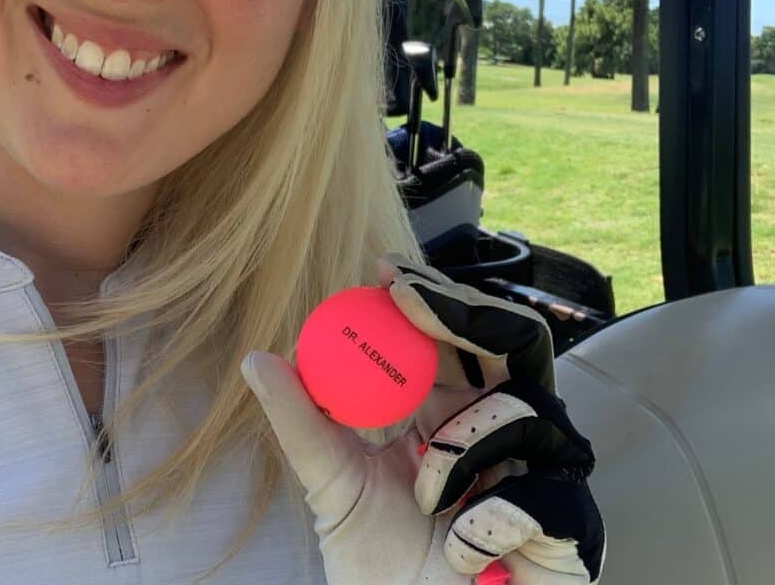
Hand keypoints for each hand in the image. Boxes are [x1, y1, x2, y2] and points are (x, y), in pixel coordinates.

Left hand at [239, 252, 604, 583]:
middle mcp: (509, 426)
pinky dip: (488, 523)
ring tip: (427, 494)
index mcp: (456, 407)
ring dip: (463, 446)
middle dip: (464, 312)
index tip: (385, 272)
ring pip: (527, 408)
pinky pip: (543, 498)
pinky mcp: (573, 531)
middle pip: (515, 339)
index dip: (430, 293)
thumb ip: (302, 422)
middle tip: (408, 302)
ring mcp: (548, 472)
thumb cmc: (381, 563)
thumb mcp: (333, 486)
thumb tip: (255, 358)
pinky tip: (464, 552)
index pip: (458, 330)